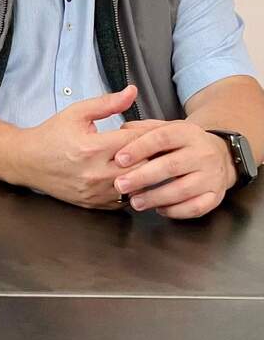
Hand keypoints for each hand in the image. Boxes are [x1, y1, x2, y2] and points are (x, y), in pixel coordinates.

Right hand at [14, 86, 146, 208]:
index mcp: (92, 148)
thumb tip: (132, 92)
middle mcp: (95, 173)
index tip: (151, 129)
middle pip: (143, 165)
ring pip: (137, 185)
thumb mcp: (76, 113)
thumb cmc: (51, 135)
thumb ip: (107, 103)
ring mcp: (95, 192)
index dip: (149, 133)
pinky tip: (127, 176)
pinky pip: (125, 200)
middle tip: (151, 145)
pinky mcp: (94, 204)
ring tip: (141, 160)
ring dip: (143, 172)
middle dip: (150, 153)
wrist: (27, 161)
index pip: (137, 140)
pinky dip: (130, 187)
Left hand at [113, 120, 236, 217]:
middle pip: (171, 166)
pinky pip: (196, 207)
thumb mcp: (166, 128)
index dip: (139, 149)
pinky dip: (176, 211)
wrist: (220, 153)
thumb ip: (142, 129)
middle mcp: (203, 153)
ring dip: (156, 197)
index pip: (161, 138)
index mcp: (187, 133)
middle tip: (120, 185)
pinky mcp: (216, 195)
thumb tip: (121, 132)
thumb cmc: (182, 143)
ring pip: (183, 190)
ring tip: (135, 202)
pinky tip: (159, 209)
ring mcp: (212, 176)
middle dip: (142, 177)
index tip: (119, 160)